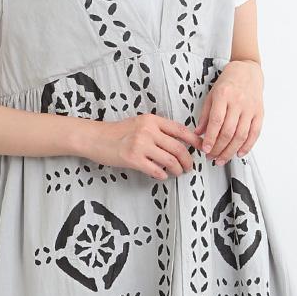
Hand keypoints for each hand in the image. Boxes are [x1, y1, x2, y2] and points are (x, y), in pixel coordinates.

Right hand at [82, 112, 203, 179]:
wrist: (95, 138)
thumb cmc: (118, 132)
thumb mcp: (140, 123)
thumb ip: (158, 130)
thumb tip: (178, 142)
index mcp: (152, 120)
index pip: (180, 130)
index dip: (194, 140)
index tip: (201, 148)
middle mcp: (148, 131)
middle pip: (178, 148)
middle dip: (188, 160)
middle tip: (189, 167)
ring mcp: (140, 145)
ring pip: (169, 160)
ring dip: (177, 169)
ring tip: (178, 172)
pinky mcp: (133, 159)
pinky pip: (155, 170)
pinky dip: (162, 174)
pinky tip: (162, 175)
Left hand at [196, 59, 263, 164]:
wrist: (247, 71)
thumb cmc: (228, 83)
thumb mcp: (212, 95)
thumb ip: (205, 115)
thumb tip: (198, 133)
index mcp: (224, 95)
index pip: (216, 121)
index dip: (210, 138)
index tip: (205, 149)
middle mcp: (238, 102)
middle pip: (228, 132)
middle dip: (219, 148)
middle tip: (211, 158)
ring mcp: (250, 108)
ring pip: (241, 135)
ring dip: (231, 151)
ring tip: (222, 159)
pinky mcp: (260, 113)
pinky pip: (254, 133)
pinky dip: (247, 146)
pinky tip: (239, 153)